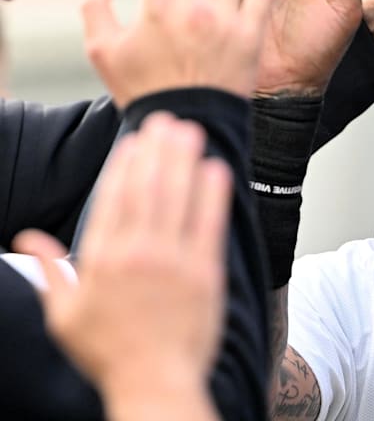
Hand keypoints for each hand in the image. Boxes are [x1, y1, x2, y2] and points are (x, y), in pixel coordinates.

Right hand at [13, 112, 230, 418]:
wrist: (155, 383)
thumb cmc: (109, 354)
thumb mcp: (65, 317)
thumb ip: (51, 273)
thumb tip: (27, 240)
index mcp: (101, 261)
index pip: (113, 199)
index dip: (126, 165)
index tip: (135, 141)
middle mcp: (136, 255)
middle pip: (148, 189)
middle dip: (157, 150)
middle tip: (166, 120)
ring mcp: (173, 263)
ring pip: (179, 199)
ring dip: (184, 161)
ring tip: (191, 131)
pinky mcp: (206, 274)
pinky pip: (210, 224)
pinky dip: (213, 195)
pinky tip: (217, 170)